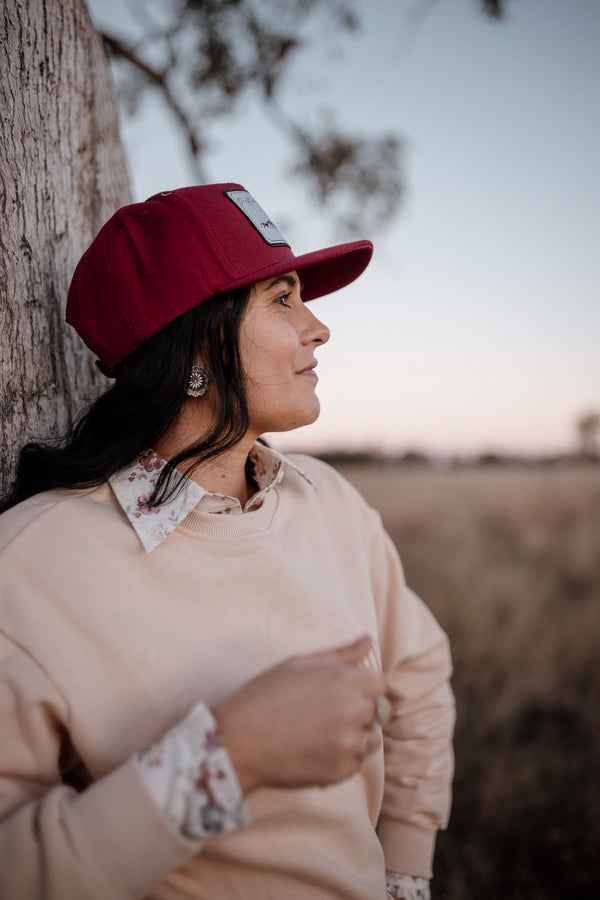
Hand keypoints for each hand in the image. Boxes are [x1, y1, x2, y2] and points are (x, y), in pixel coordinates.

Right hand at [212, 636, 390, 794]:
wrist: (237, 742)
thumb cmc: (263, 696)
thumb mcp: (298, 664)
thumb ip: (340, 653)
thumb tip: (368, 639)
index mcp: (345, 681)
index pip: (381, 683)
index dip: (364, 686)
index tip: (344, 691)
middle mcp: (353, 712)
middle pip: (381, 711)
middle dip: (364, 709)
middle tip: (332, 712)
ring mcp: (348, 744)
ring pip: (371, 738)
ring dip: (355, 735)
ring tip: (321, 732)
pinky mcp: (340, 771)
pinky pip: (355, 763)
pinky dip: (342, 758)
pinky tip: (315, 749)